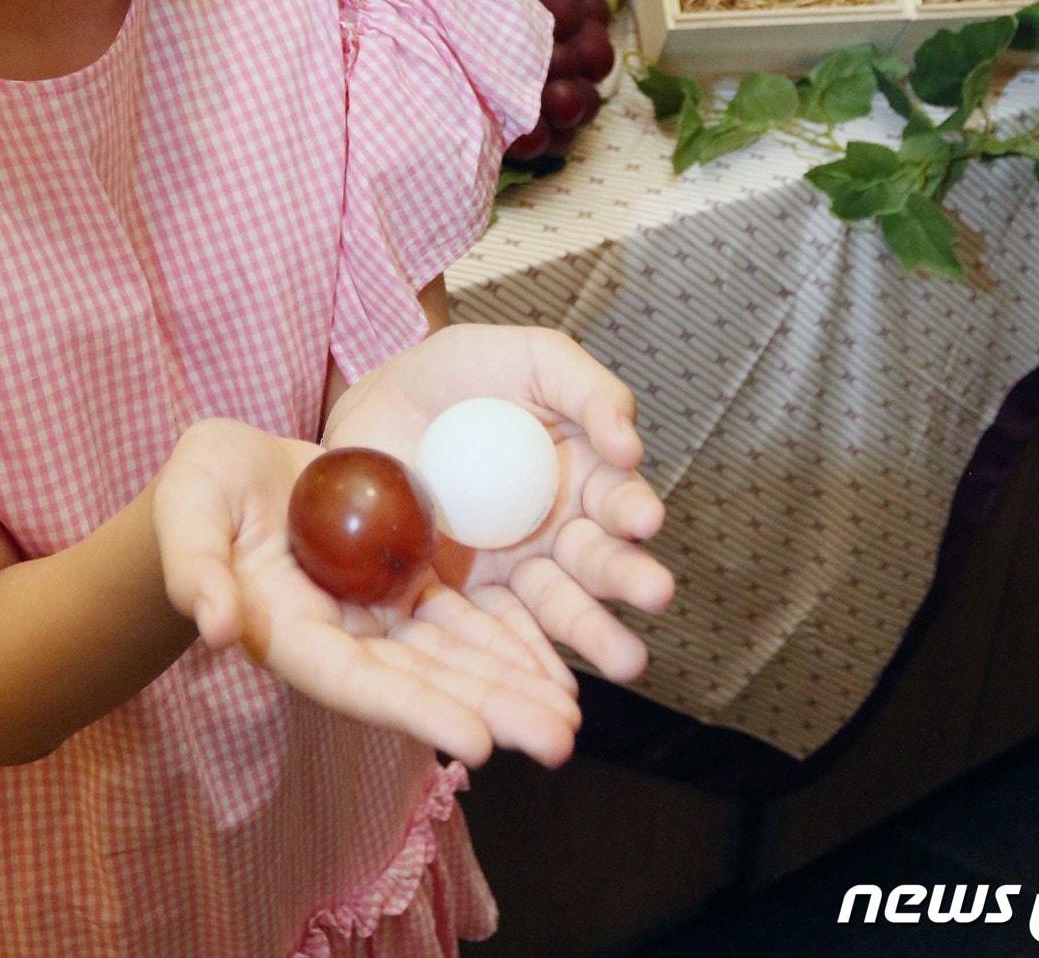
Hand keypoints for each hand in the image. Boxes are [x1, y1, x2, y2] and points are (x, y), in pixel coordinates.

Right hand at [152, 418, 580, 767]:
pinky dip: (506, 637)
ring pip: (451, 656)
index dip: (415, 710)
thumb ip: (196, 568)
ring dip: (511, 686)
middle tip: (561, 739)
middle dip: (490, 711)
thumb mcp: (187, 513)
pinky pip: (460, 615)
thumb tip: (217, 626)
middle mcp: (341, 636)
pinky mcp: (401, 581)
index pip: (356, 681)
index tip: (478, 741)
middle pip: (420, 683)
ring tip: (573, 717)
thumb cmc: (197, 492)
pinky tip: (555, 662)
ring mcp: (375, 613)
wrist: (228, 471)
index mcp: (288, 633)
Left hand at [322, 325, 673, 685]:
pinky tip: (543, 680)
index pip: (616, 497)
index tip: (643, 518)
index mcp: (584, 475)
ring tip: (627, 660)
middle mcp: (556, 530)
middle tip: (656, 594)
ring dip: (592, 634)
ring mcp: (510, 569)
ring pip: (556, 608)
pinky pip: (491, 631)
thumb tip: (632, 445)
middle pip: (596, 561)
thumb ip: (589, 390)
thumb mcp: (534, 357)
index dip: (632, 508)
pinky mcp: (460, 594)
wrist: (381, 396)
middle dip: (628, 580)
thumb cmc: (467, 367)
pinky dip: (519, 659)